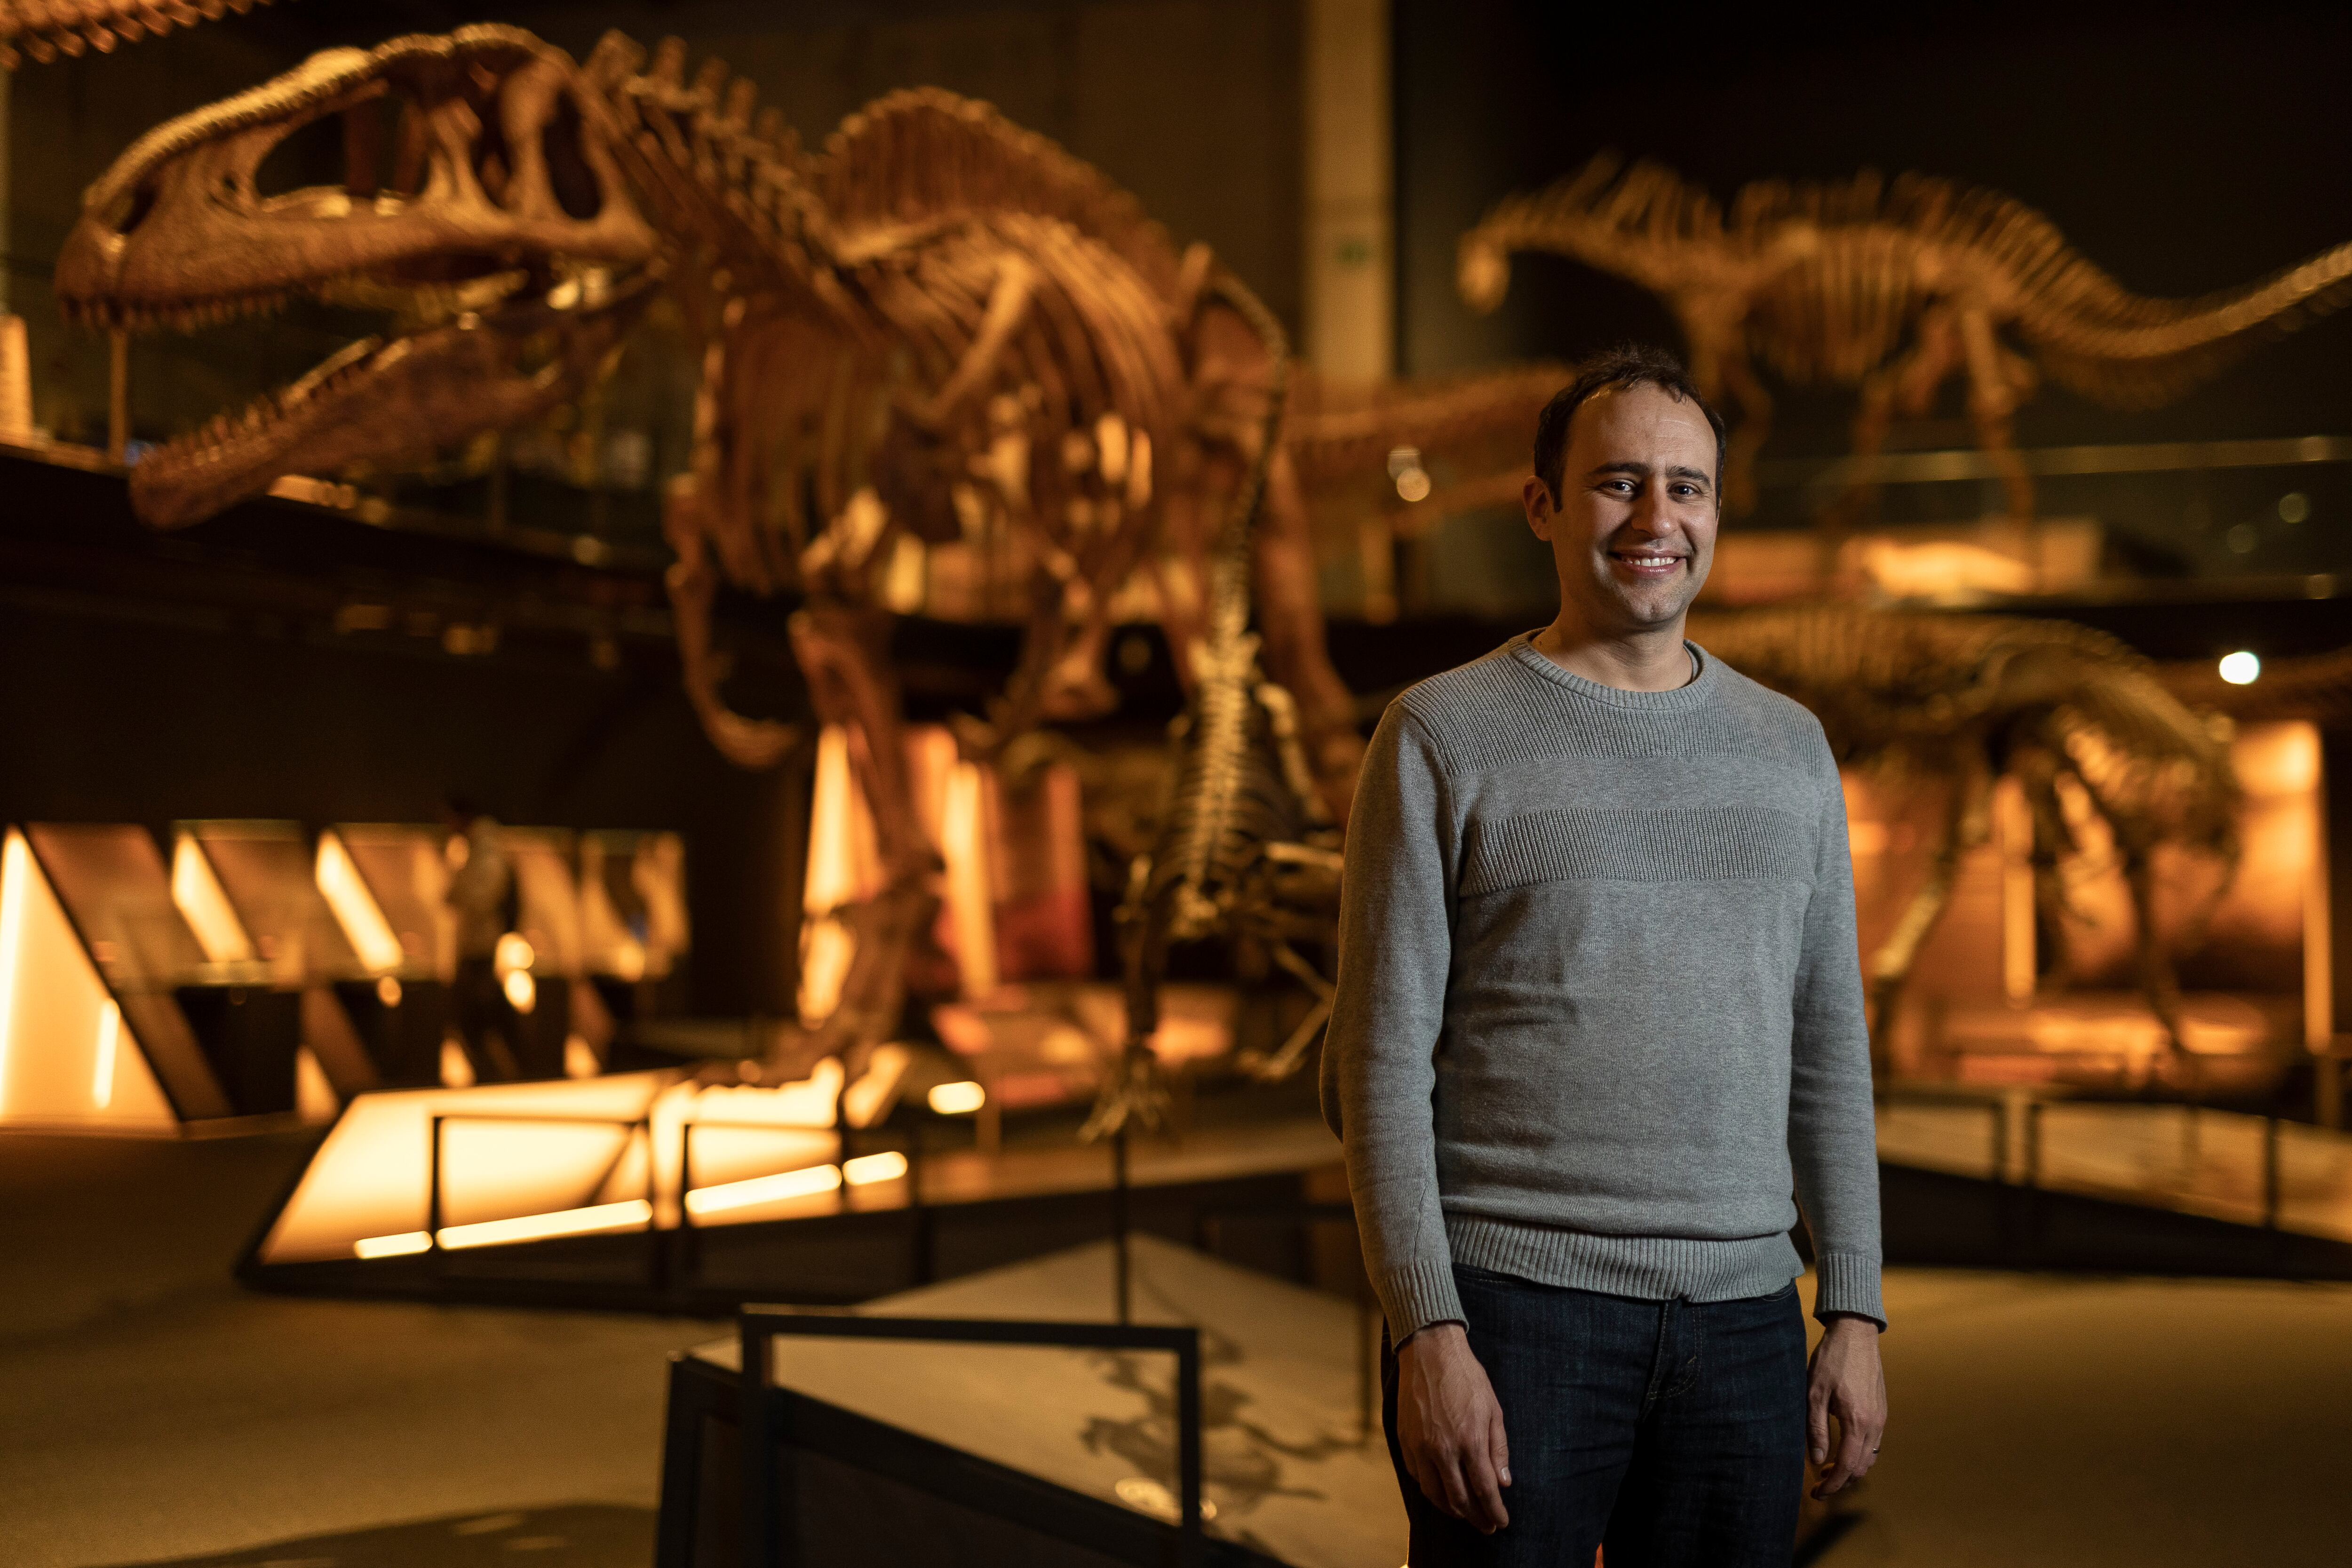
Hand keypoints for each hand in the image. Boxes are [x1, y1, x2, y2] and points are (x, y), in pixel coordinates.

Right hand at [1394, 1321, 1511, 1532]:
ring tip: (1464, 1513)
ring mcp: (1420, 1446)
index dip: (1494, 1511)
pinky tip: (1441, 1489)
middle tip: (1486, 1524)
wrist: (1429, 1351)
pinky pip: (1417, 1475)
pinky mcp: (1405, 1440)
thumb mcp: (1493, 1409)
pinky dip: (1430, 1488)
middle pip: (1459, 1499)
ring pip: (1434, 1493)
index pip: (1484, 1490)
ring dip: (1451, 1509)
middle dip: (1476, 1517)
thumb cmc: (1467, 1377)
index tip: (1501, 1522)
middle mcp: (1443, 1448)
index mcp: (1470, 1440)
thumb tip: (1503, 1482)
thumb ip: (1499, 1448)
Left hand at [1807, 1314, 1886, 1498]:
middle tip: (1818, 1484)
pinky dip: (1859, 1455)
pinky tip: (1842, 1448)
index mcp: (1857, 1421)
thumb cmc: (1831, 1360)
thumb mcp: (1814, 1393)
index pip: (1846, 1467)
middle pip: (1861, 1468)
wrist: (1856, 1334)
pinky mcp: (1882, 1411)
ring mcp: (1881, 1418)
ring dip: (1851, 1469)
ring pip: (1869, 1458)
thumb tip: (1817, 1461)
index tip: (1816, 1493)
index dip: (1832, 1486)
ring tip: (1827, 1468)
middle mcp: (1874, 1424)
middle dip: (1841, 1482)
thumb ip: (1816, 1429)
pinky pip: (1874, 1444)